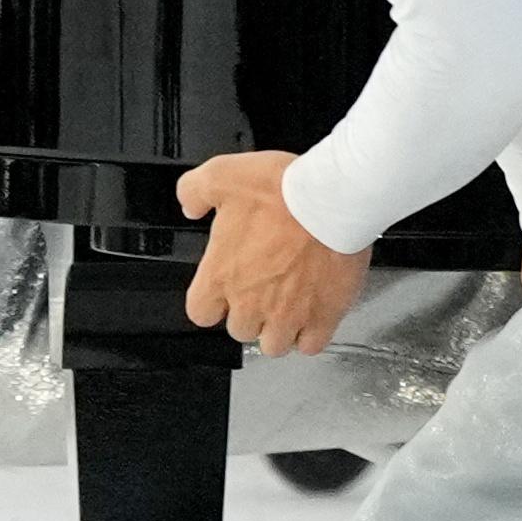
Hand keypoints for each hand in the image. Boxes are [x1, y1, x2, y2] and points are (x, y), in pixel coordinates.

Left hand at [175, 150, 367, 354]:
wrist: (331, 199)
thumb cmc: (282, 190)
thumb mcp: (222, 175)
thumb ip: (194, 192)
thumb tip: (190, 207)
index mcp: (222, 275)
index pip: (201, 313)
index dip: (212, 302)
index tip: (224, 289)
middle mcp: (251, 303)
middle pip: (241, 330)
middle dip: (250, 314)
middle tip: (264, 288)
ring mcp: (288, 314)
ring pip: (274, 345)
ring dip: (278, 329)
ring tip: (288, 306)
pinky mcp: (323, 316)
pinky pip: (311, 345)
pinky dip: (310, 335)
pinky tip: (312, 314)